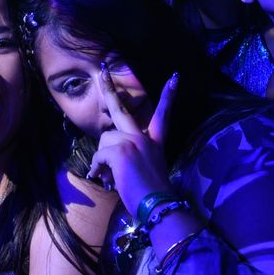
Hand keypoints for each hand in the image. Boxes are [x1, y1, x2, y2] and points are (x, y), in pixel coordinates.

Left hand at [87, 67, 176, 209]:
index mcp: (154, 142)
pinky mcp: (119, 151)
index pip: (163, 114)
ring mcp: (131, 141)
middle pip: (121, 109)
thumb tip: (103, 163)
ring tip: (111, 176)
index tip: (175, 77)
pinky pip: (98, 156)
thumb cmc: (151, 194)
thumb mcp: (145, 170)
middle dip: (109, 88)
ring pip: (104, 140)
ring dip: (102, 159)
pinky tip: (106, 180)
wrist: (157, 204)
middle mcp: (143, 137)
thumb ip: (128, 158)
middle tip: (102, 70)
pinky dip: (98, 169)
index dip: (168, 96)